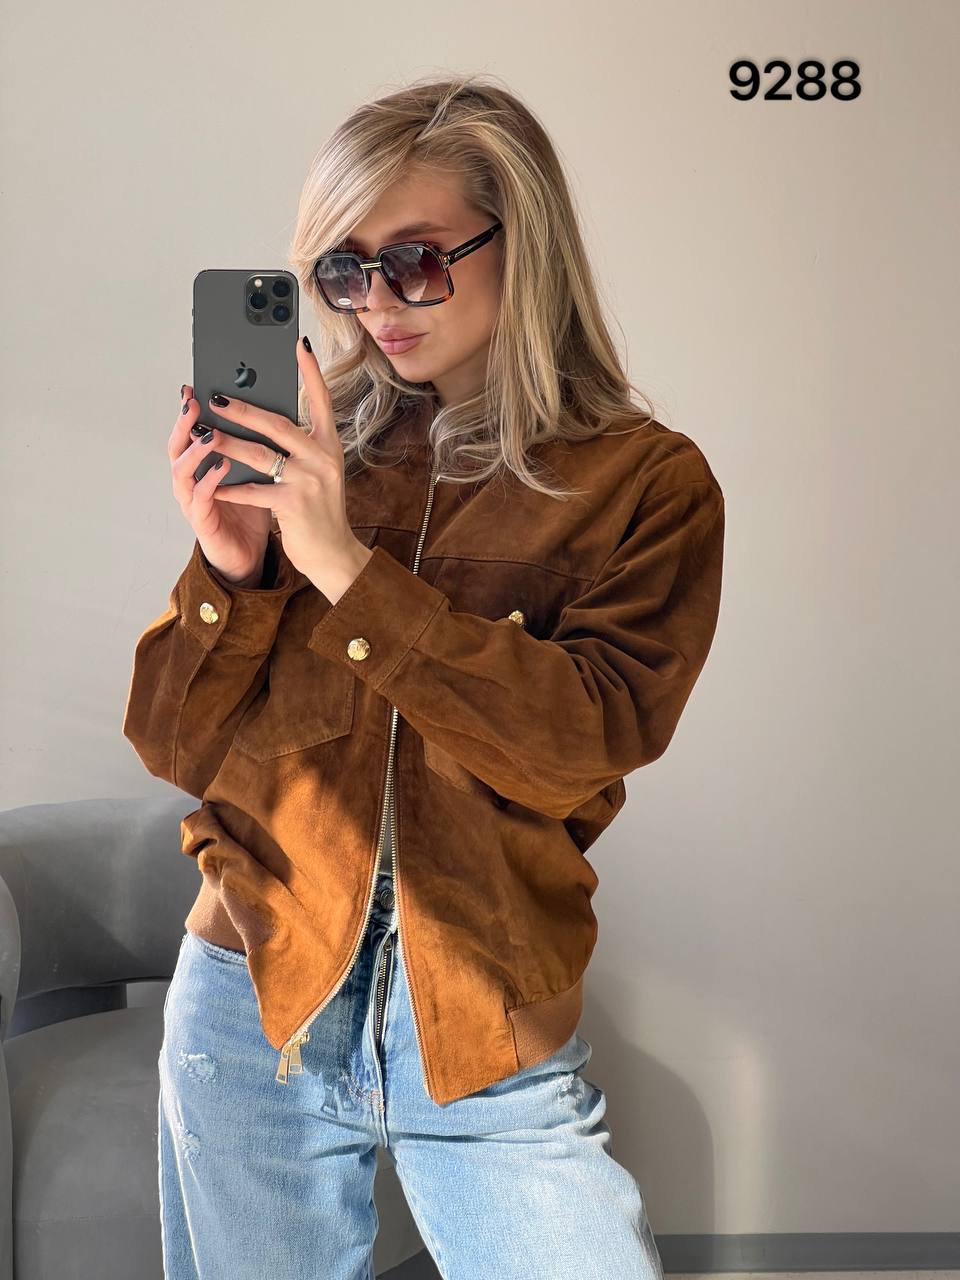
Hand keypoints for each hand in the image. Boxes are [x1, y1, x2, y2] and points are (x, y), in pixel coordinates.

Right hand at [170, 383, 270, 584]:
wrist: (252, 556)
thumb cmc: (251, 512)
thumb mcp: (253, 473)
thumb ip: (256, 447)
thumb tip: (276, 410)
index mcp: (202, 466)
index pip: (190, 433)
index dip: (189, 411)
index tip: (194, 386)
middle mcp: (192, 481)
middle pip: (177, 446)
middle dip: (183, 424)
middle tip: (193, 402)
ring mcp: (193, 502)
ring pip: (182, 471)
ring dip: (194, 452)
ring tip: (209, 434)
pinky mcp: (203, 523)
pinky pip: (202, 499)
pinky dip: (210, 482)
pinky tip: (222, 468)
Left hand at [204, 338, 373, 601]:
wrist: (334, 554)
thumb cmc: (319, 512)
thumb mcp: (319, 473)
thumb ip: (300, 447)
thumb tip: (267, 421)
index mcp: (329, 447)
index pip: (321, 401)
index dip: (311, 373)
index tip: (299, 345)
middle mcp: (322, 459)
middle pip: (278, 424)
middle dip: (243, 409)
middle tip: (216, 396)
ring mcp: (308, 481)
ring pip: (260, 453)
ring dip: (227, 442)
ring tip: (204, 433)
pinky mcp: (293, 504)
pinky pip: (253, 489)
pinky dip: (230, 487)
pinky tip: (213, 483)